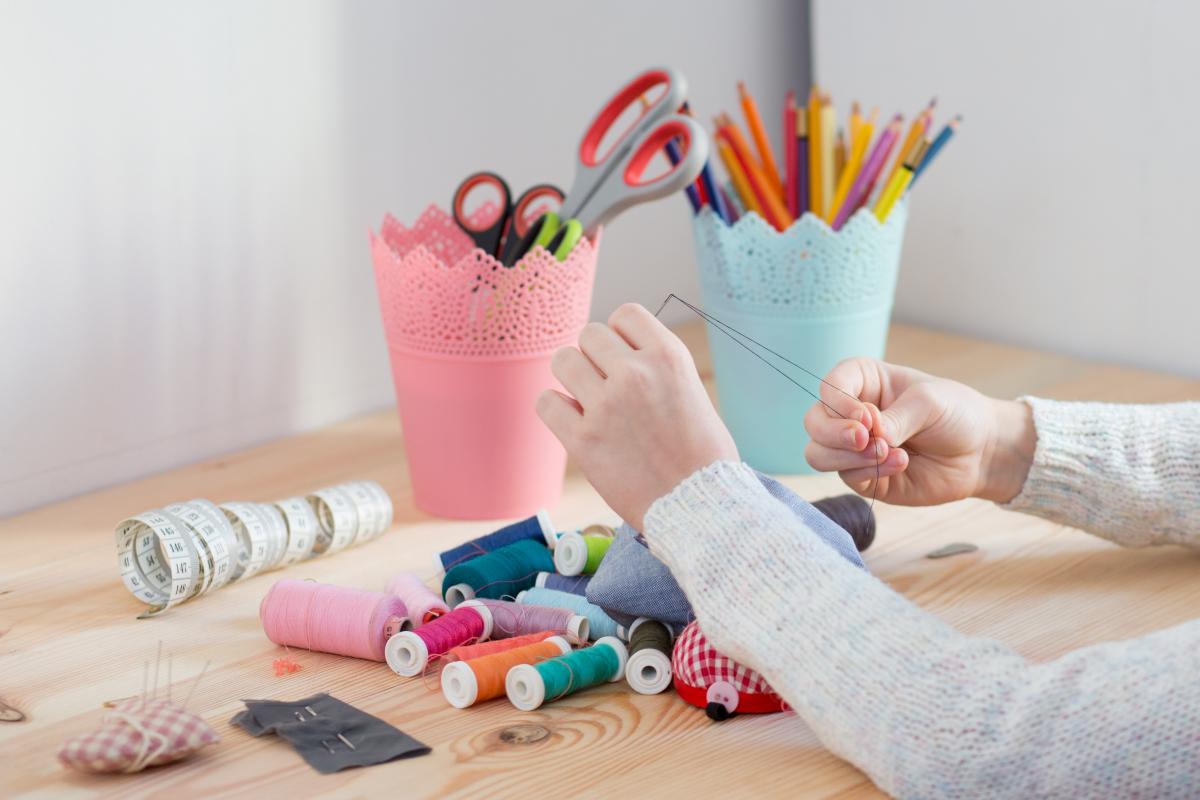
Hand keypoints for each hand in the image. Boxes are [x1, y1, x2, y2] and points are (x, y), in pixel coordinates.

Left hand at [536, 303, 737, 529]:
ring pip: (563, 360)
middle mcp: (635, 372)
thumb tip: (617, 356)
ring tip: (588, 401)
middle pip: (589, 334)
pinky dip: (556, 410)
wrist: (701, 507)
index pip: (625, 314)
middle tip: (606, 386)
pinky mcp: (583, 439)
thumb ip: (656, 368)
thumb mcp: (693, 392)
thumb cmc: (704, 457)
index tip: (625, 359)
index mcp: (668, 356)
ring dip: (572, 378)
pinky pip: (546, 402)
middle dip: (594, 357)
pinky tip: (574, 423)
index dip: (620, 336)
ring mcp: (606, 404)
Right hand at [803, 358, 1034, 504]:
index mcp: (863, 383)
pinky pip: (848, 478)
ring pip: (818, 454)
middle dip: (834, 432)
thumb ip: (895, 418)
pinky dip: (871, 471)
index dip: (838, 402)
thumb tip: (868, 438)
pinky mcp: (865, 477)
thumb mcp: (929, 402)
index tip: (867, 415)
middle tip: (865, 437)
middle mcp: (851, 414)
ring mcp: (855, 448)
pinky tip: (901, 463)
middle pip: (814, 423)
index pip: (829, 386)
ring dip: (847, 455)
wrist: (982, 451)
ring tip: (885, 451)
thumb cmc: (956, 413)